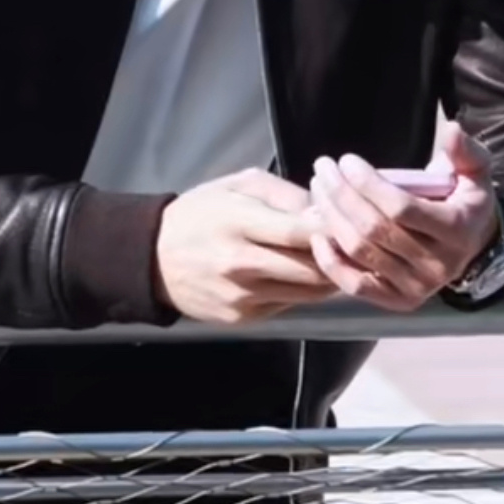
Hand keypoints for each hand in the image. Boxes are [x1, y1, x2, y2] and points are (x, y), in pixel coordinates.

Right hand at [154, 168, 336, 323]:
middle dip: (336, 256)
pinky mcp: (242, 318)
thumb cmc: (199, 214)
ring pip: (307, 293)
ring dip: (327, 278)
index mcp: (238, 222)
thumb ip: (282, 193)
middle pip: (311, 268)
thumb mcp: (236, 185)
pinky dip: (301, 292)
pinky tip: (299, 275)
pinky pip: (288, 305)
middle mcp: (241, 263)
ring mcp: (242, 295)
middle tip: (349, 244)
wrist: (154, 258)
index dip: (331, 227)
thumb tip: (322, 209)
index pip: (300, 230)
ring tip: (332, 259)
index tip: (345, 220)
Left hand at [307, 124, 499, 311]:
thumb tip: (451, 130)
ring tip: (318, 188)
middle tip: (323, 168)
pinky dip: (331, 262)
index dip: (368, 184)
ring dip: (331, 217)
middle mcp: (438, 265)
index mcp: (457, 231)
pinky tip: (318, 234)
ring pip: (360, 252)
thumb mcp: (474, 172)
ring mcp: (417, 288)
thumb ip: (465, 151)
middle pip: (374, 229)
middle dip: (341, 195)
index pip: (400, 208)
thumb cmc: (463, 200)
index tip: (347, 160)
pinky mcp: (398, 300)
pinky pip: (356, 285)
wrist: (470, 246)